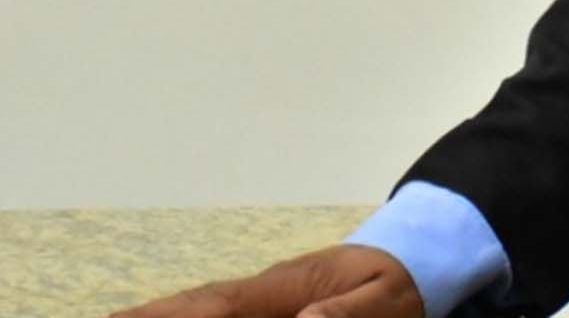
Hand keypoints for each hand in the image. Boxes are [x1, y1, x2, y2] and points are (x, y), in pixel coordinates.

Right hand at [107, 244, 421, 317]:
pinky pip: (216, 314)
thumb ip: (347, 313)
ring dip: (154, 316)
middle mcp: (261, 293)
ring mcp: (260, 301)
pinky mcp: (265, 310)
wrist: (414, 256)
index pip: (218, 307)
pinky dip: (182, 316)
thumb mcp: (386, 299)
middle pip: (191, 307)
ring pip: (197, 310)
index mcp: (285, 289)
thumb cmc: (399, 280)